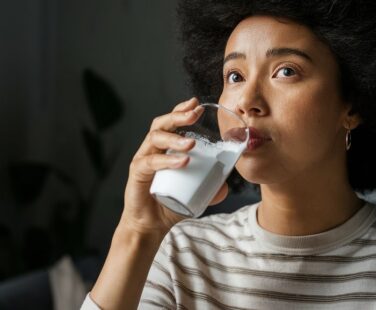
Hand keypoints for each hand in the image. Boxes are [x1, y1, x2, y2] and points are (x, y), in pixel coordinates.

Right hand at [120, 97, 228, 235]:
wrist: (151, 225)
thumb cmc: (170, 205)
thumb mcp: (196, 195)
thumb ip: (210, 189)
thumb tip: (225, 187)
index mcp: (165, 148)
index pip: (172, 123)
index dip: (183, 110)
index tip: (197, 104)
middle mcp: (152, 149)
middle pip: (162, 124)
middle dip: (179, 116)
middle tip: (195, 113)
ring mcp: (143, 159)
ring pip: (156, 138)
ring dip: (175, 138)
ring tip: (192, 143)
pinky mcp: (137, 173)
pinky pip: (151, 162)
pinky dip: (168, 160)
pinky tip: (183, 162)